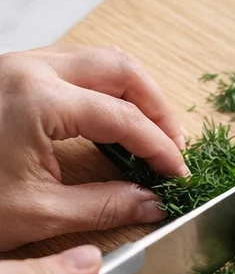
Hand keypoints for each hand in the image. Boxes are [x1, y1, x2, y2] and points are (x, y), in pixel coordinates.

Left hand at [0, 45, 186, 250]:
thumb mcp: (41, 213)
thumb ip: (106, 206)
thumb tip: (151, 203)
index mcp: (39, 99)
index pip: (124, 117)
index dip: (161, 148)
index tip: (179, 175)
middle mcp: (29, 68)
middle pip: (119, 68)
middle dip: (156, 108)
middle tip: (174, 149)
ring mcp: (17, 65)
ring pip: (97, 60)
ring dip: (132, 95)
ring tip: (151, 137)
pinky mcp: (11, 74)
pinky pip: (72, 68)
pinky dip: (104, 92)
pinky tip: (114, 127)